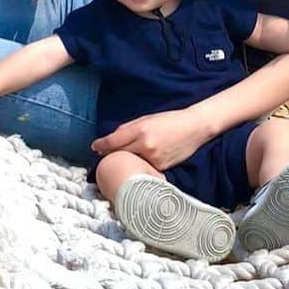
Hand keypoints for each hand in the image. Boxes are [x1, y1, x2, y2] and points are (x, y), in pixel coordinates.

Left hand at [92, 108, 212, 170]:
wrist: (194, 127)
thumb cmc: (170, 120)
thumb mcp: (147, 119)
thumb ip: (128, 129)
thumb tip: (110, 140)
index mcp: (140, 130)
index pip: (113, 141)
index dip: (101, 145)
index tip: (94, 147)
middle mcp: (145, 145)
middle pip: (119, 154)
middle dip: (110, 155)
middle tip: (105, 155)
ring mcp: (153, 159)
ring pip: (131, 163)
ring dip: (126, 162)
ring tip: (126, 159)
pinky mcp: (160, 168)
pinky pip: (144, 168)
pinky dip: (140, 166)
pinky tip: (142, 163)